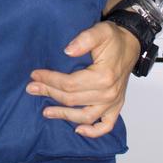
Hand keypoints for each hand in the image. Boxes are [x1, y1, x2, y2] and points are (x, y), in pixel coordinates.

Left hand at [26, 22, 139, 137]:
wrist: (130, 44)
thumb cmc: (114, 39)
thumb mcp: (100, 31)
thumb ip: (84, 39)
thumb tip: (67, 50)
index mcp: (104, 76)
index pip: (70, 84)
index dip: (50, 80)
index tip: (35, 75)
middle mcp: (109, 93)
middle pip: (72, 99)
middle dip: (49, 93)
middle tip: (32, 88)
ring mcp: (113, 102)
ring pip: (84, 116)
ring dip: (63, 115)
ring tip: (46, 111)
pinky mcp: (116, 107)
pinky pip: (105, 126)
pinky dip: (93, 132)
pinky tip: (78, 130)